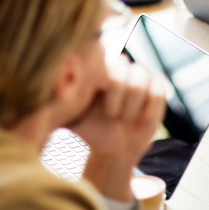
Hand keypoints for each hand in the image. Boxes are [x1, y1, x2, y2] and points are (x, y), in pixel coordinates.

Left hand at [69, 58, 166, 200]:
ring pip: (142, 76)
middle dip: (117, 91)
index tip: (96, 98)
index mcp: (97, 71)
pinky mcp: (157, 93)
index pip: (102, 58)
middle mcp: (119, 70)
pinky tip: (138, 121)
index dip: (101, 78)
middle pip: (124, 64)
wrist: (112, 151)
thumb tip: (49, 90)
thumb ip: (59, 103)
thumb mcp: (69, 118)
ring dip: (133, 102)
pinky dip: (149, 108)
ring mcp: (140, 79)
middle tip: (111, 114)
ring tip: (124, 119)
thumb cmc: (89, 131)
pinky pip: (159, 91)